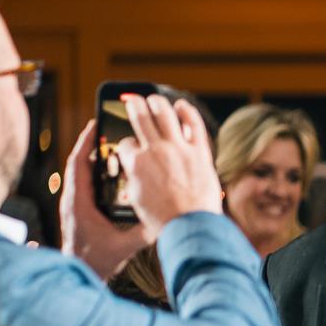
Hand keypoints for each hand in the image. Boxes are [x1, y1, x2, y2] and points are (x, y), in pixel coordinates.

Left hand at [60, 118, 152, 279]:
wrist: (80, 273)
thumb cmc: (97, 261)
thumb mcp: (124, 246)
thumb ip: (143, 232)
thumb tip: (165, 218)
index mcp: (79, 203)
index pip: (78, 165)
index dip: (86, 143)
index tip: (94, 124)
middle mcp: (72, 199)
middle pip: (79, 163)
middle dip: (93, 144)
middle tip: (108, 129)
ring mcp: (74, 204)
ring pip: (81, 172)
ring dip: (95, 157)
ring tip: (111, 145)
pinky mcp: (79, 209)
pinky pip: (85, 183)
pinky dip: (96, 171)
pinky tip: (110, 169)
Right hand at [112, 94, 223, 233]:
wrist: (191, 226)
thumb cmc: (164, 220)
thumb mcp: (137, 199)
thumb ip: (134, 178)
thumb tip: (133, 168)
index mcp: (137, 163)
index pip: (126, 144)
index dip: (126, 145)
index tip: (130, 148)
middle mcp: (156, 150)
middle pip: (140, 116)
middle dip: (133, 105)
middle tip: (131, 100)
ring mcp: (179, 149)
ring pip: (165, 113)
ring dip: (156, 102)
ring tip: (153, 99)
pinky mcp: (200, 152)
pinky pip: (194, 124)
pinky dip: (187, 111)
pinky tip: (181, 105)